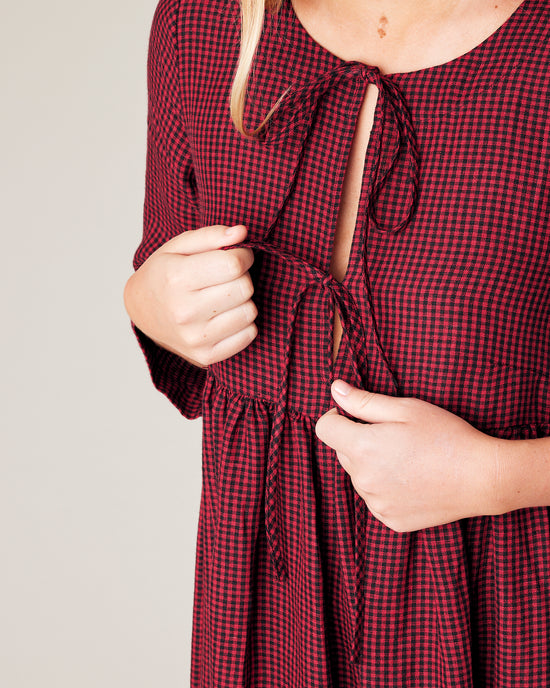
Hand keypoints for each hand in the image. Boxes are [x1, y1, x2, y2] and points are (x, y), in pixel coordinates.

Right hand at [124, 224, 256, 367]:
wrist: (142, 312)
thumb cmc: (164, 274)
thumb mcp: (179, 246)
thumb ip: (211, 235)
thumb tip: (242, 233)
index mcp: (175, 278)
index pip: (233, 264)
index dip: (242, 255)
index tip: (236, 255)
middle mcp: (184, 311)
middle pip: (244, 288)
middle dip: (242, 277)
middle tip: (227, 277)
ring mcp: (194, 337)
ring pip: (249, 312)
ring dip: (243, 301)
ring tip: (223, 296)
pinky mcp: (205, 356)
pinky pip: (248, 335)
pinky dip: (243, 323)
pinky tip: (225, 315)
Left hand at [315, 380, 502, 531]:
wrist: (482, 478)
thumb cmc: (446, 436)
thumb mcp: (405, 408)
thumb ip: (363, 401)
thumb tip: (334, 389)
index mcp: (362, 447)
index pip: (324, 429)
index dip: (336, 417)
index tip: (354, 415)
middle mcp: (363, 479)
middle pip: (343, 453)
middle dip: (358, 440)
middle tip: (394, 435)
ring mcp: (376, 503)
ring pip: (359, 476)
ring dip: (371, 465)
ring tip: (408, 458)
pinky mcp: (390, 520)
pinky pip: (375, 498)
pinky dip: (385, 488)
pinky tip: (412, 479)